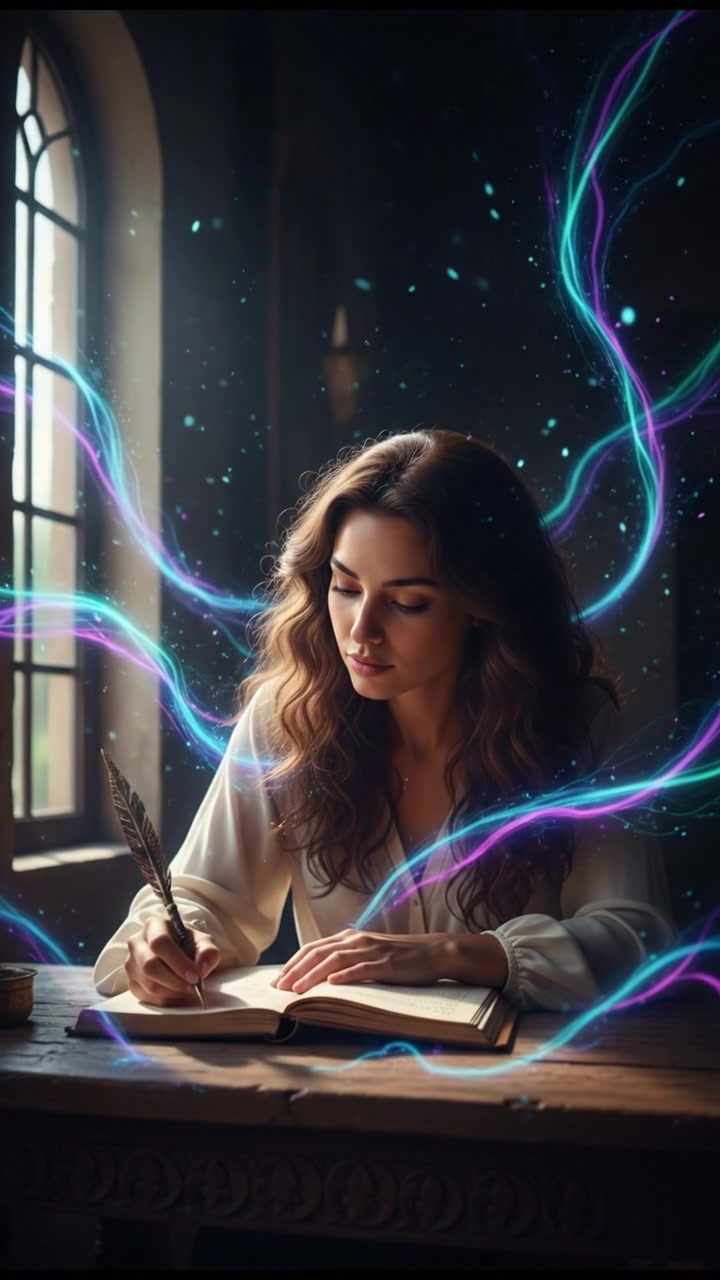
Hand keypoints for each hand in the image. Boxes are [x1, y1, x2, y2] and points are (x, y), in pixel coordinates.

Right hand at [125, 917, 220, 1005]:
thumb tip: (201, 968)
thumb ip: (208, 952)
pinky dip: (166, 1000)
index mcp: (154, 926)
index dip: (178, 962)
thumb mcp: (203, 943)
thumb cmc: (189, 945)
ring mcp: (131, 964)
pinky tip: (178, 994)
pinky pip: (147, 998)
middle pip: (150, 966)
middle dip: (175, 981)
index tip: (195, 977)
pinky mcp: (131, 982)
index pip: (160, 943)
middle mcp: (136, 943)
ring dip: (173, 992)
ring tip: (188, 989)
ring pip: (149, 985)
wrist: (178, 953)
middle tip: (193, 987)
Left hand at [271, 928, 450, 992]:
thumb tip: (319, 977)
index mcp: (349, 937)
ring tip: (297, 990)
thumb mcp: (367, 953)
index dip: (293, 963)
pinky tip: (332, 984)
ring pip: (334, 960)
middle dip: (295, 970)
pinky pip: (361, 969)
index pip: (312, 948)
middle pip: (317, 953)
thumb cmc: (398, 956)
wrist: (432, 952)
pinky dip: (345, 975)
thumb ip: (346, 959)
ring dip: (312, 975)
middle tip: (278, 988)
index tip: (277, 980)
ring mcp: (370, 951)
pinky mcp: (385, 963)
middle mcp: (356, 940)